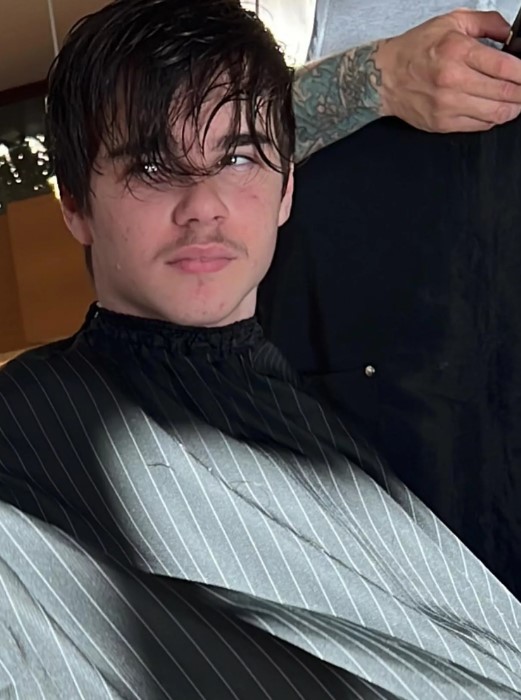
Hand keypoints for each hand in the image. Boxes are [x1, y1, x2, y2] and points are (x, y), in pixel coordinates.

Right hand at [377, 9, 520, 131]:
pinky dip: (492, 119)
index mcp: (458, 52)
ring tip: (515, 102)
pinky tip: (493, 110)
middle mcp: (453, 81)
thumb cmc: (415, 49)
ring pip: (495, 114)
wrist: (384, 77)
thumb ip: (486, 23)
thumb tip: (511, 36)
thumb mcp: (451, 22)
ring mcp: (447, 106)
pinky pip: (478, 126)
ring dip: (512, 109)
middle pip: (505, 94)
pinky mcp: (442, 123)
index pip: (506, 68)